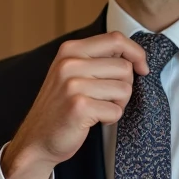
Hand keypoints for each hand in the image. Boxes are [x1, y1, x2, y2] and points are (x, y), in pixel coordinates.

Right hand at [1, 33, 148, 178]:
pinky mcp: (79, 107)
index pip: (115, 39)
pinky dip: (110, 119)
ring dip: (118, 104)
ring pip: (124, 89)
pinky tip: (93, 120)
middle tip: (108, 99)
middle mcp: (70, 63)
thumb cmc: (60, 106)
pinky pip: (115, 110)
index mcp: (70, 50)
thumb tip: (134, 56)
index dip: (136, 52)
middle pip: (124, 66)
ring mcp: (73, 85)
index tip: (142, 68)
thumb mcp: (71, 72)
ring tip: (98, 109)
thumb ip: (96, 59)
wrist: (36, 139)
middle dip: (125, 86)